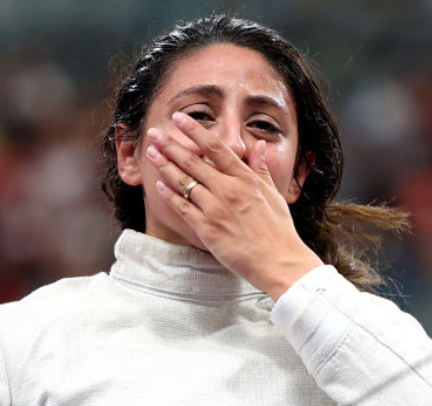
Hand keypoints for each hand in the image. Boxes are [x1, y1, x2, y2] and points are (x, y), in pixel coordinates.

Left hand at [146, 112, 321, 299]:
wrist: (279, 262)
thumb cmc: (279, 230)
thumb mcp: (274, 194)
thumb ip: (261, 168)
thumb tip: (258, 145)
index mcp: (245, 179)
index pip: (215, 147)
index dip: (194, 130)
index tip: (179, 118)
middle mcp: (229, 190)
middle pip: (193, 161)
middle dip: (170, 145)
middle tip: (154, 133)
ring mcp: (216, 209)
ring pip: (184, 182)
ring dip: (165, 165)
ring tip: (151, 153)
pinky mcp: (207, 229)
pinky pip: (183, 208)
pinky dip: (170, 195)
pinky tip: (158, 184)